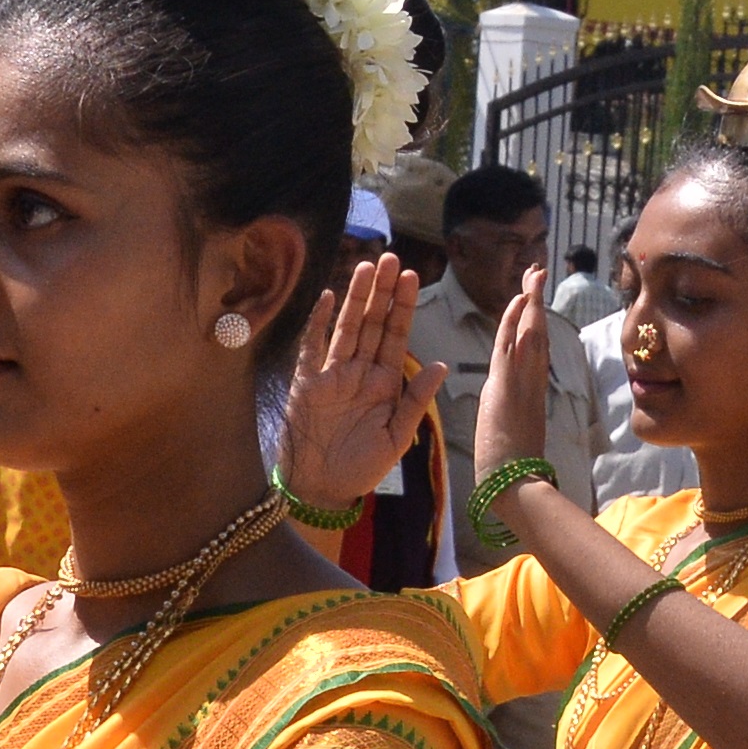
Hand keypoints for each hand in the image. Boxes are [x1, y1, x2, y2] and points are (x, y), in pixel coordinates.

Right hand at [280, 256, 436, 513]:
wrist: (322, 490)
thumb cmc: (361, 468)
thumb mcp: (397, 437)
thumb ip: (416, 400)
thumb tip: (440, 365)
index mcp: (385, 383)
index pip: (396, 336)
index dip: (404, 307)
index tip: (413, 277)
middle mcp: (360, 372)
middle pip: (373, 323)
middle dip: (383, 291)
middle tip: (392, 258)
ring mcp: (332, 374)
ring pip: (346, 327)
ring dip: (356, 298)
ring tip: (368, 267)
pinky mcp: (307, 383)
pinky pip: (312, 347)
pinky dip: (317, 323)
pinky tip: (326, 297)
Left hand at [477, 266, 553, 477]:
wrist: (514, 487)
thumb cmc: (510, 467)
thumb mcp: (508, 425)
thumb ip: (506, 403)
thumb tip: (501, 393)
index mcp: (525, 388)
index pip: (528, 344)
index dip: (529, 317)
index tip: (529, 295)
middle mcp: (527, 383)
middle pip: (534, 333)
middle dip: (534, 302)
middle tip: (536, 271)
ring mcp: (521, 388)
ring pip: (528, 339)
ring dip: (530, 306)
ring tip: (532, 278)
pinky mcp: (508, 396)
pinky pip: (514, 358)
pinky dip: (519, 332)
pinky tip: (523, 310)